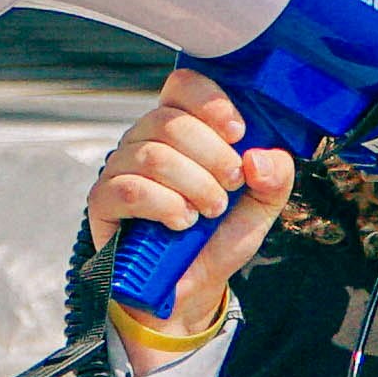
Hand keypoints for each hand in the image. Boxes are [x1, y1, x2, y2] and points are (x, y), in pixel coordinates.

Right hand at [87, 71, 291, 363]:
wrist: (189, 289)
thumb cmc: (217, 239)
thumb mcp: (260, 209)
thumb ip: (274, 179)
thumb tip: (260, 156)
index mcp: (181, 129)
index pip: (182, 87)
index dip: (209, 101)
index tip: (238, 133)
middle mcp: (145, 141)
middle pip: (170, 121)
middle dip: (212, 156)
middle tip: (231, 185)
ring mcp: (120, 169)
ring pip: (153, 155)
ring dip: (193, 184)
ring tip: (210, 211)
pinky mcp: (102, 202)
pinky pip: (128, 188)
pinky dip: (164, 205)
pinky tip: (181, 222)